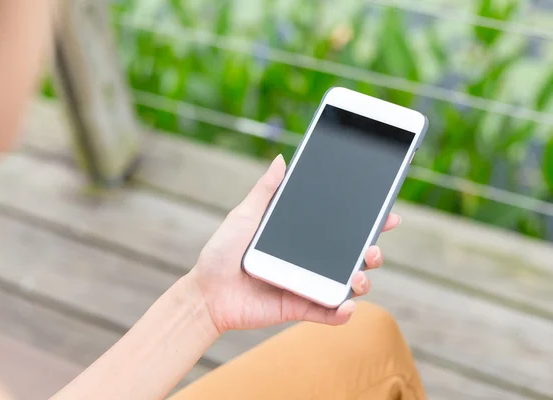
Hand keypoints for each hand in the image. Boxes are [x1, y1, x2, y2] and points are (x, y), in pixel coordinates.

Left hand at [189, 154, 400, 333]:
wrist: (206, 291)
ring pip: (346, 284)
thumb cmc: (222, 252)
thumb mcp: (245, 215)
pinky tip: (346, 305)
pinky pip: (327, 312)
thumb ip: (266, 190)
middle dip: (372, 251)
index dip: (367, 222)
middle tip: (372, 248)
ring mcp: (307, 285)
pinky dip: (342, 312)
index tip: (387, 214)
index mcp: (300, 237)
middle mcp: (309, 260)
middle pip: (352, 256)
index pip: (341, 228)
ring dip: (362, 281)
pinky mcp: (299, 308)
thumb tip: (282, 159)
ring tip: (357, 275)